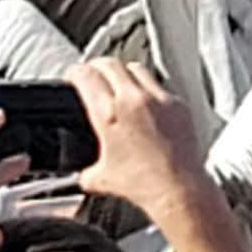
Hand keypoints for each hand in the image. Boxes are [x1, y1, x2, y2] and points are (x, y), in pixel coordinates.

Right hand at [75, 59, 217, 233]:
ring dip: (123, 72)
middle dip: (96, 66)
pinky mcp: (178, 103)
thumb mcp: (100, 178)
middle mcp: (133, 99)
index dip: (74, 72)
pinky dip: (148, 88)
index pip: (86, 76)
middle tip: (91, 74)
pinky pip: (159, 85)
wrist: (177, 187)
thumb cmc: (142, 183)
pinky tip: (145, 102)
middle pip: (110, 64)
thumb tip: (83, 173)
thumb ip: (86, 171)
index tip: (72, 75)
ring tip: (118, 83)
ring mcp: (159, 98)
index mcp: (108, 114)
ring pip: (136, 68)